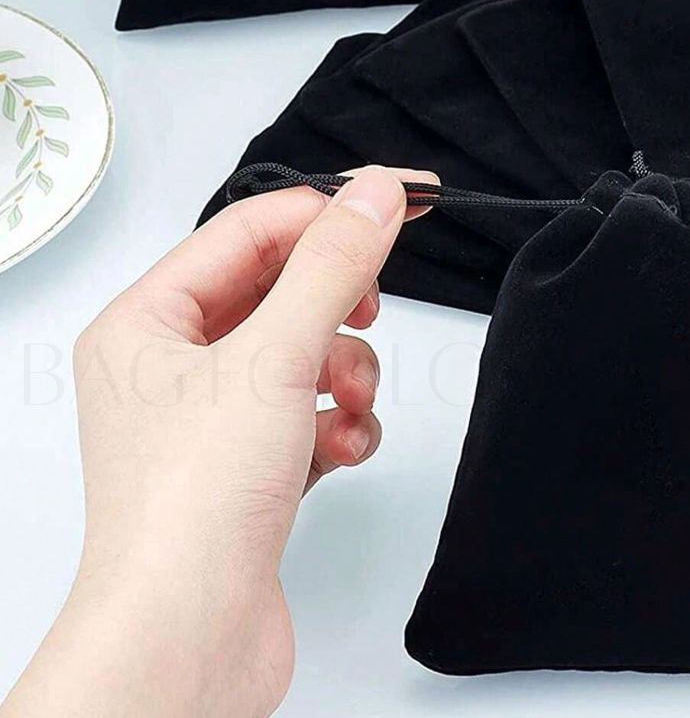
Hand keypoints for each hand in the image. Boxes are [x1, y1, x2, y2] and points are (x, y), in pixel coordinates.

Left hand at [1, 165, 434, 717]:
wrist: (187, 642)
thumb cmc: (192, 508)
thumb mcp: (275, 357)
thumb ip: (332, 267)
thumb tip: (373, 193)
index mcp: (145, 323)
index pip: (246, 232)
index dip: (325, 213)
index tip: (398, 202)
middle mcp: (168, 368)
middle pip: (275, 292)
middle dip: (334, 305)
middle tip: (371, 306)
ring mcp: (206, 422)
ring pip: (300, 354)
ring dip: (345, 370)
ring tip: (352, 401)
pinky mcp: (245, 471)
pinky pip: (308, 413)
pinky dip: (339, 424)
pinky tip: (344, 448)